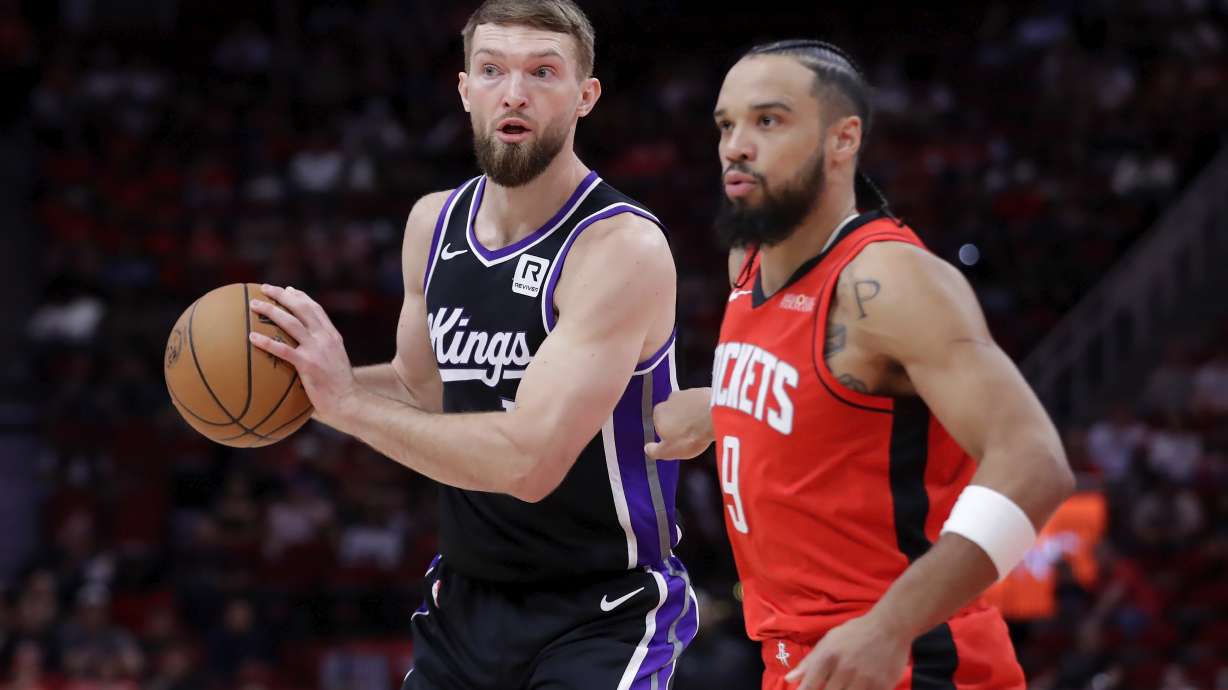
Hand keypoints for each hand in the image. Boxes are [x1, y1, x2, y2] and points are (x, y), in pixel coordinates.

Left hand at [249, 285, 358, 427]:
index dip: (300, 296)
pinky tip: (251, 337)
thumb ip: (323, 352)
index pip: (316, 309)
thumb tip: (303, 353)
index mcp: (332, 336)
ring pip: (291, 322)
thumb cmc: (340, 389)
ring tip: (253, 305)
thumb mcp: (335, 363)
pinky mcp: (308, 364)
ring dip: (271, 310)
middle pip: (302, 308)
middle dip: (282, 295)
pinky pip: (283, 349)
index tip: (287, 289)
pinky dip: (266, 341)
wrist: (349, 402)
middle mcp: (326, 338)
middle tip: (265, 289)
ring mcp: (317, 350)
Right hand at [645, 387, 714, 459]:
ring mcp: (687, 392)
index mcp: (658, 413)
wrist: (715, 416)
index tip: (679, 442)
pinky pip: (701, 402)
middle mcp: (670, 399)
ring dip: (693, 416)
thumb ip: (655, 451)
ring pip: (688, 407)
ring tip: (703, 429)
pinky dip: (705, 409)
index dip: (670, 435)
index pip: (660, 425)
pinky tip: (711, 420)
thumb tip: (648, 449)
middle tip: (692, 436)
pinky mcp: (703, 390)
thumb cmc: (690, 434)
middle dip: (681, 423)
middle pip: (674, 414)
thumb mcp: (669, 451)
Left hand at [784, 613, 909, 689]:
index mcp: (828, 656)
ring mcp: (864, 679)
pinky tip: (858, 687)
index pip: (810, 685)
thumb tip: (789, 679)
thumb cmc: (855, 633)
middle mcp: (844, 669)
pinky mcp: (882, 686)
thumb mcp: (829, 641)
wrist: (890, 626)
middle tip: (828, 687)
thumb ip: (809, 662)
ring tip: (843, 686)